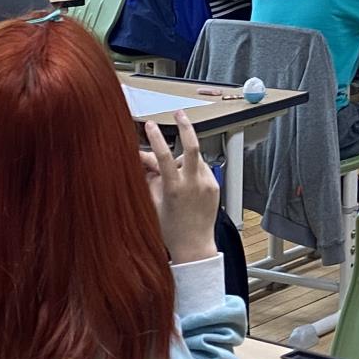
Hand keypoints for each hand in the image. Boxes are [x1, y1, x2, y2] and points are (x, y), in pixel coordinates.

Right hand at [141, 112, 219, 264]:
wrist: (195, 245)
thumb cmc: (170, 228)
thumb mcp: (154, 203)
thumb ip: (150, 178)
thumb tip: (143, 158)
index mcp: (175, 188)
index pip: (164, 156)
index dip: (156, 138)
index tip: (150, 125)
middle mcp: (194, 183)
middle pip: (192, 146)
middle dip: (186, 126)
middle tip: (179, 113)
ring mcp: (207, 183)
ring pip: (194, 160)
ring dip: (183, 161)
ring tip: (175, 179)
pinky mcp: (215, 185)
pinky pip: (201, 170)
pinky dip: (192, 171)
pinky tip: (186, 186)